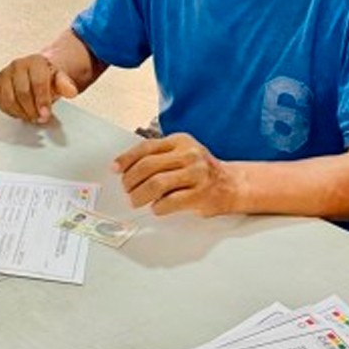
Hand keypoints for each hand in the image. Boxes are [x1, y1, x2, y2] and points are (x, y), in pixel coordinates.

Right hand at [0, 54, 79, 123]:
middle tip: (39, 118)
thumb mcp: (60, 80)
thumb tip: (71, 91)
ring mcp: (5, 74)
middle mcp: (17, 65)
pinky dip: (10, 111)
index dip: (42, 101)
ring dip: (21, 112)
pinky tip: (20, 112)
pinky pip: (0, 102)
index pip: (37, 83)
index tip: (46, 114)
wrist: (34, 73)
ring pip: (9, 99)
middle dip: (32, 109)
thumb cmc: (46, 78)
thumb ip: (66, 85)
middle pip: (22, 92)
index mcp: (35, 61)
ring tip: (31, 116)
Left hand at [112, 133, 240, 216]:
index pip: (146, 147)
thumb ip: (158, 157)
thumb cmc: (200, 171)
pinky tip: (156, 207)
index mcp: (180, 141)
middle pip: (147, 166)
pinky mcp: (201, 194)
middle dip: (130, 180)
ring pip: (156, 184)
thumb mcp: (181, 153)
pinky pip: (170, 202)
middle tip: (127, 189)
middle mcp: (189, 154)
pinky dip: (157, 207)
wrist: (233, 184)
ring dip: (139, 195)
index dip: (126, 159)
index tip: (115, 169)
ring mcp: (196, 174)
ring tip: (136, 200)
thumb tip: (124, 169)